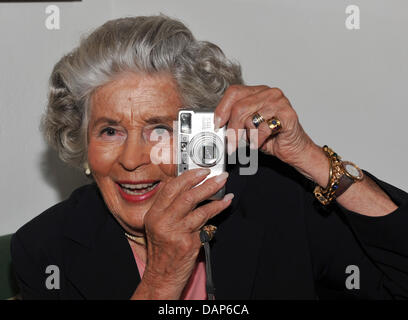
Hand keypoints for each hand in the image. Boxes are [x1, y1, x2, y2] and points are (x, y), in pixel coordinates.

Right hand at [137, 168, 232, 298]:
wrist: (161, 276)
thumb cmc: (162, 251)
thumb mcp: (158, 226)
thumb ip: (171, 208)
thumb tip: (191, 188)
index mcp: (154, 214)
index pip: (171, 188)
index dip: (188, 176)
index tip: (202, 171)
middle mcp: (163, 222)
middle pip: (187, 195)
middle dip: (206, 183)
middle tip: (219, 176)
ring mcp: (176, 233)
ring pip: (199, 208)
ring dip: (216, 196)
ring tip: (225, 189)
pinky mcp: (188, 243)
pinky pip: (206, 223)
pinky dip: (217, 211)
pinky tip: (224, 205)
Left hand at [214, 85, 314, 167]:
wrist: (295, 149)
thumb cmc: (271, 137)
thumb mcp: (248, 127)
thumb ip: (235, 121)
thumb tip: (218, 125)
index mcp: (258, 92)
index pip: (234, 92)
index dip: (222, 109)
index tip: (217, 124)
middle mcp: (269, 93)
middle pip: (239, 107)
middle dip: (232, 128)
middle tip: (230, 143)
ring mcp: (280, 103)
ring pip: (250, 118)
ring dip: (247, 136)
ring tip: (252, 141)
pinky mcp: (287, 116)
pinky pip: (263, 129)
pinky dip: (258, 140)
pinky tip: (260, 143)